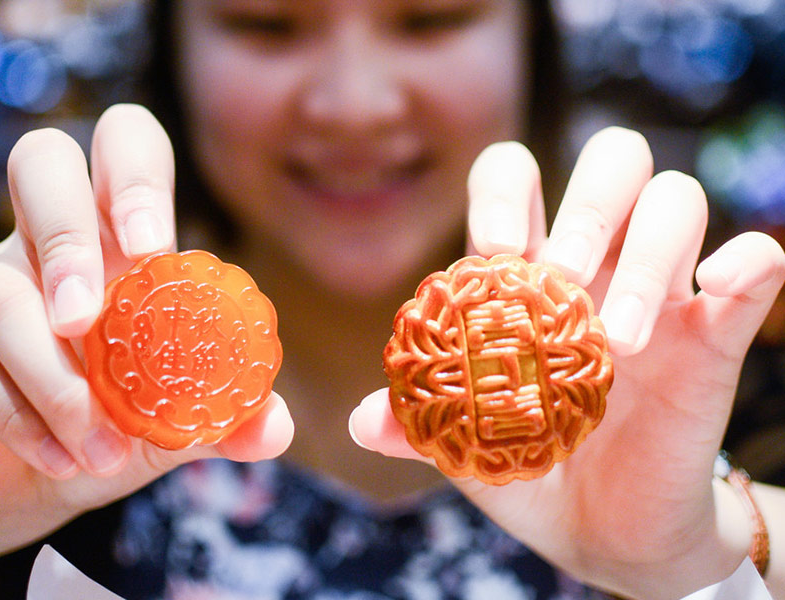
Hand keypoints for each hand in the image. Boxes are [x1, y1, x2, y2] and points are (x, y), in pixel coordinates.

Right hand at [0, 104, 292, 596]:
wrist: (17, 489)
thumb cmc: (103, 432)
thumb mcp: (171, 425)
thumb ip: (223, 417)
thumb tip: (274, 426)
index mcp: (111, 238)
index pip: (122, 148)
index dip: (135, 177)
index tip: (154, 250)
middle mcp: (42, 240)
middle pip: (41, 161)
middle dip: (71, 237)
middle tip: (92, 319)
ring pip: (3, 293)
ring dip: (58, 383)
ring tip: (100, 450)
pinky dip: (19, 417)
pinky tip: (57, 457)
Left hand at [350, 127, 784, 598]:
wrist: (600, 530)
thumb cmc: (529, 465)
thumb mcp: (464, 443)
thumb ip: (414, 425)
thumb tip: (362, 422)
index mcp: (528, 273)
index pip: (516, 176)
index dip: (505, 189)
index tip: (494, 250)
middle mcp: (598, 264)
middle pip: (612, 162)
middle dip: (588, 205)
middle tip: (563, 283)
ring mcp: (662, 291)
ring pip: (676, 200)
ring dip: (650, 254)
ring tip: (618, 340)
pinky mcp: (715, 334)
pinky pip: (755, 266)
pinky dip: (747, 262)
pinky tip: (716, 291)